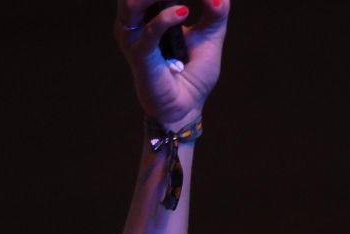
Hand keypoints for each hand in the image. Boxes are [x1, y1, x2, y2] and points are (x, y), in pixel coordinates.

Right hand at [117, 0, 226, 132]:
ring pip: (133, 2)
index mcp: (148, 11)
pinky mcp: (138, 56)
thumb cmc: (193, 72)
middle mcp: (134, 20)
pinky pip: (149, 32)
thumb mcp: (211, 34)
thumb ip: (216, 9)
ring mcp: (133, 37)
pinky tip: (184, 12)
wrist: (186, 107)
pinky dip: (166, 18)